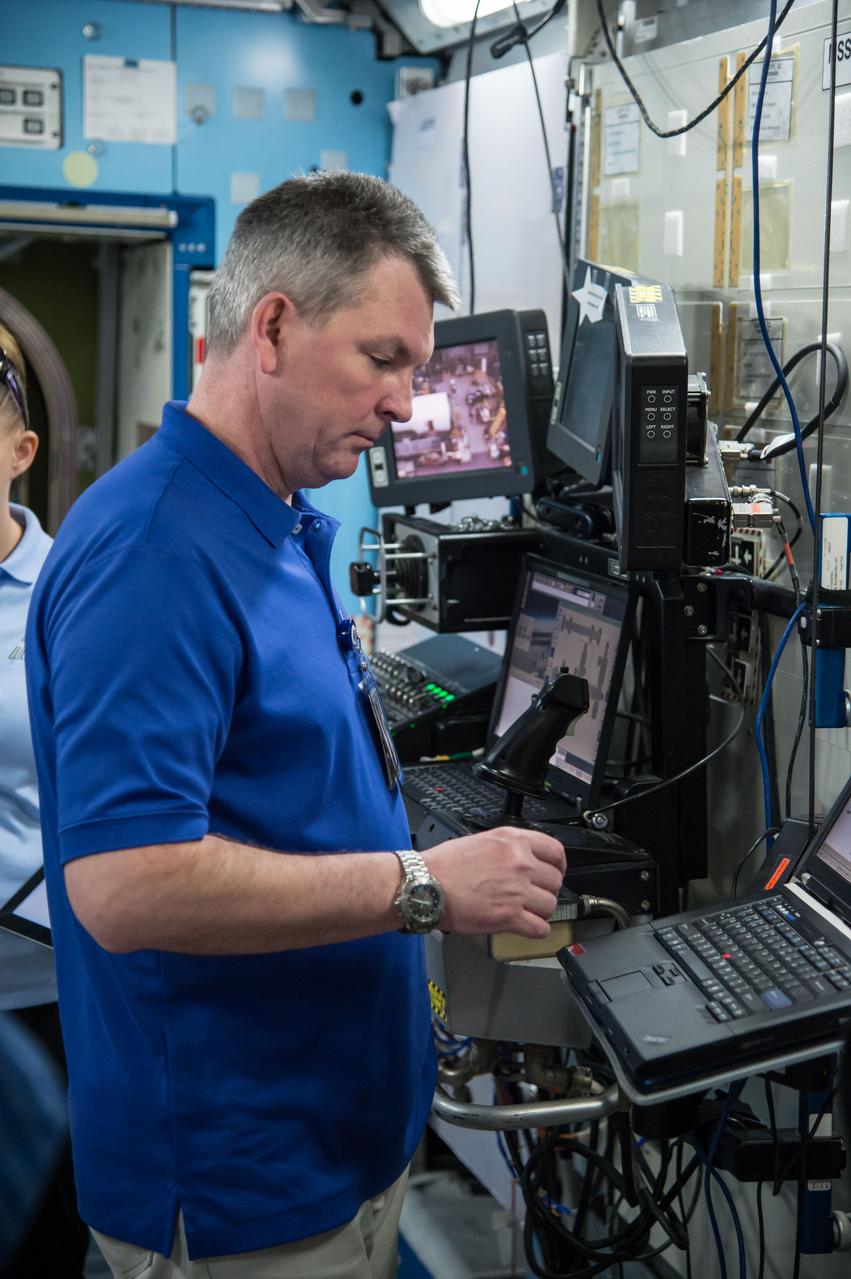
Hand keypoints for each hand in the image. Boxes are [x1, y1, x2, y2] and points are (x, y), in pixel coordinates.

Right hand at [424, 827, 565, 938]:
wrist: (425, 885)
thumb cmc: (444, 865)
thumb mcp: (481, 840)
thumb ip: (507, 848)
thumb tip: (522, 858)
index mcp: (513, 841)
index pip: (556, 851)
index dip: (558, 865)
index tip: (554, 871)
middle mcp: (520, 863)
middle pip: (555, 880)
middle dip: (546, 889)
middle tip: (534, 895)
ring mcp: (517, 890)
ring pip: (550, 905)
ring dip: (541, 910)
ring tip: (527, 911)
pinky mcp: (509, 916)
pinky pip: (540, 928)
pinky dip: (536, 930)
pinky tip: (526, 926)